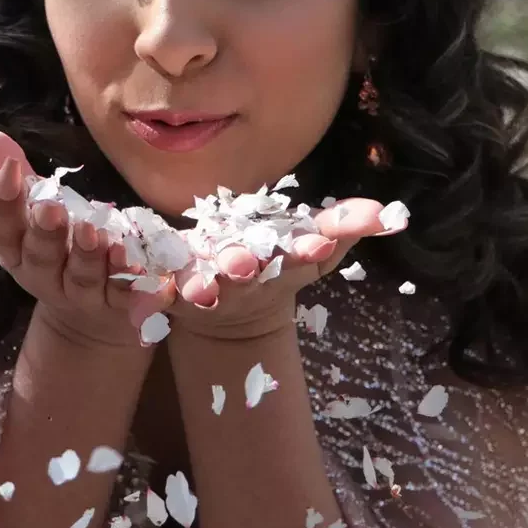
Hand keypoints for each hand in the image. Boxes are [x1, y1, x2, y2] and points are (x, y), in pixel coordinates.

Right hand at [0, 120, 172, 348]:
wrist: (92, 321)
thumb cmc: (59, 252)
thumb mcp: (32, 215)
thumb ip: (11, 173)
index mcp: (18, 253)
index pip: (2, 230)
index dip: (2, 202)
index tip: (7, 168)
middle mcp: (46, 278)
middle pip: (40, 257)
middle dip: (45, 232)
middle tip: (51, 208)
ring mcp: (82, 296)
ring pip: (82, 277)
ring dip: (87, 255)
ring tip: (94, 231)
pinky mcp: (119, 306)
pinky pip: (125, 295)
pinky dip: (131, 280)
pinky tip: (137, 261)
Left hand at [129, 198, 406, 339]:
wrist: (230, 314)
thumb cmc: (273, 269)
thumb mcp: (310, 251)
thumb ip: (342, 230)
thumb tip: (387, 213)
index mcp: (278, 268)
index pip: (298, 259)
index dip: (307, 252)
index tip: (317, 244)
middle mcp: (243, 284)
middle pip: (245, 276)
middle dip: (245, 269)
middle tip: (244, 263)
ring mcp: (205, 292)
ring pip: (202, 290)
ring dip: (199, 288)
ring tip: (197, 286)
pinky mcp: (168, 294)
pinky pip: (154, 292)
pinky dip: (148, 291)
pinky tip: (140, 282)